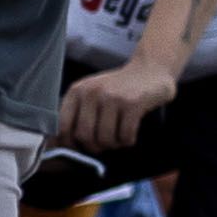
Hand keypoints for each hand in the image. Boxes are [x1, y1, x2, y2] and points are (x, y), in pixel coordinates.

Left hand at [56, 61, 176, 156]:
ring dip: (114, 145)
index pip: (63, 127)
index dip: (71, 143)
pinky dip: (128, 141)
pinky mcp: (133, 103)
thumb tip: (63, 143)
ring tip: (119, 139)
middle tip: (104, 145)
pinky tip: (130, 135)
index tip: (81, 147)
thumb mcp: (93, 94)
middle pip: (84, 136)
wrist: (152, 70)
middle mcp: (92, 93)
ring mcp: (113, 97)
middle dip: (95, 147)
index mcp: (77, 91)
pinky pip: (125, 135)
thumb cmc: (121, 88)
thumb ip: (78, 113)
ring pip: (105, 138)